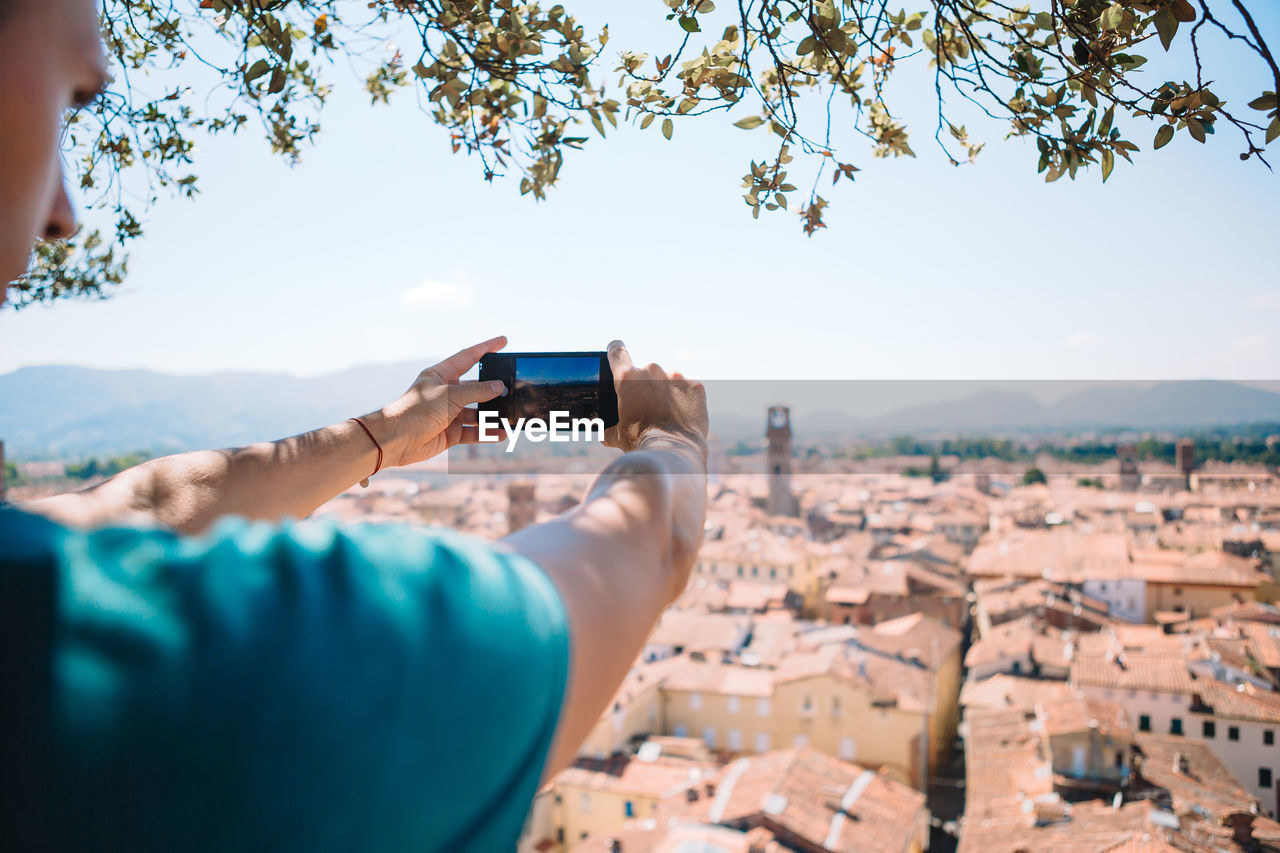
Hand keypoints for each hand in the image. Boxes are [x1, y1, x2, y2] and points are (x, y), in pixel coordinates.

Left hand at [378, 336, 508, 466]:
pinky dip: (486, 433)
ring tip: (509, 414)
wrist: (396, 439)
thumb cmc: (417, 411)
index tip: (503, 341)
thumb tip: (499, 386)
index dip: (486, 348)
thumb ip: (477, 391)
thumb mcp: (450, 396)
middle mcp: (446, 393)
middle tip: (513, 387)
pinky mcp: (451, 433)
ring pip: (477, 412)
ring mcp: (449, 414)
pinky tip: (500, 433)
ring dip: (492, 415)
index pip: (468, 357)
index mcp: (441, 375)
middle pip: (475, 387)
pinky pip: (473, 431)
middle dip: (493, 389)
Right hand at [603, 340, 708, 457]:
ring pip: (668, 379)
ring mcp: (675, 376)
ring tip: (667, 415)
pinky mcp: (695, 386)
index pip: (617, 353)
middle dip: (646, 386)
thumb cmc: (641, 442)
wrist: (672, 451)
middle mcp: (651, 370)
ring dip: (667, 391)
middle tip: (649, 407)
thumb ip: (610, 430)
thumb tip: (604, 435)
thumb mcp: (619, 436)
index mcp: (627, 378)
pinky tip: (683, 415)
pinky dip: (685, 399)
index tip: (616, 348)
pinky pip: (688, 388)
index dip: (615, 350)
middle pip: (646, 372)